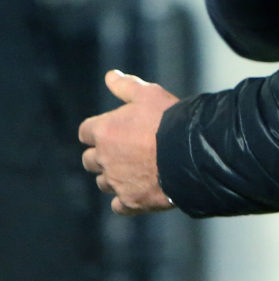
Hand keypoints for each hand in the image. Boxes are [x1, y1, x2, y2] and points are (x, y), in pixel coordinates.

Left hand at [78, 70, 177, 214]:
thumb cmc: (169, 119)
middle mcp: (104, 159)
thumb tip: (110, 76)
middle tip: (126, 148)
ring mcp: (116, 182)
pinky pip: (119, 205)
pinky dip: (126, 198)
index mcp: (105, 131)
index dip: (98, 129)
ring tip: (136, 168)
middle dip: (102, 154)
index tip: (113, 128)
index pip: (86, 131)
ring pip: (104, 182)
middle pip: (90, 160)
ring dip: (114, 176)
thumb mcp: (150, 94)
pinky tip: (140, 188)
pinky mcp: (130, 201)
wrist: (191, 152)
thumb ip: (126, 86)